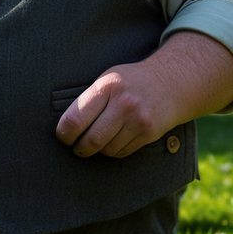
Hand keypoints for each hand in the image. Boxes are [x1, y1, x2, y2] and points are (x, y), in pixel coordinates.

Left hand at [54, 59, 177, 157]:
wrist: (169, 83)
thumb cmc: (130, 82)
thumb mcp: (108, 80)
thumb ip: (89, 100)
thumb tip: (66, 127)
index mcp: (107, 86)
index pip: (76, 118)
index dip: (64, 133)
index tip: (63, 136)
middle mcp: (123, 103)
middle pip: (92, 139)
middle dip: (79, 148)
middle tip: (75, 146)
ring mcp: (138, 119)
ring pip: (107, 149)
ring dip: (97, 150)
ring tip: (95, 142)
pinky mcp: (148, 133)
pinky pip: (122, 152)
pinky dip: (113, 151)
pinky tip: (113, 140)